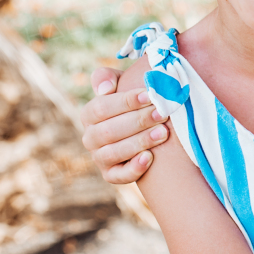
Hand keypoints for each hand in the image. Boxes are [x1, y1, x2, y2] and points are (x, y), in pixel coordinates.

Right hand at [80, 66, 168, 183]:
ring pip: (113, 153)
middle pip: (108, 131)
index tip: (149, 95)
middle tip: (162, 113)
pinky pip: (119, 176)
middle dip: (138, 121)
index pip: (101, 108)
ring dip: (139, 142)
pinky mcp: (112, 174)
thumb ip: (107, 77)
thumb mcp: (122, 83)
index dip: (125, 102)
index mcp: (90, 114)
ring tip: (163, 132)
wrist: (148, 126)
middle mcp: (90, 137)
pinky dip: (134, 169)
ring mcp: (100, 157)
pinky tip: (150, 157)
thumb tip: (104, 89)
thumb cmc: (135, 100)